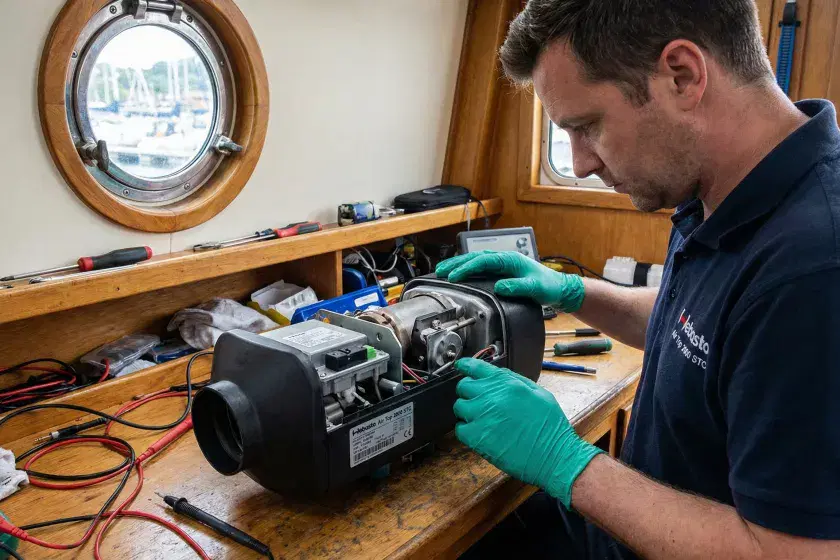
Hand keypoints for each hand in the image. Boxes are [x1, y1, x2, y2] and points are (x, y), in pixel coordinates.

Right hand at [435, 251, 584, 311]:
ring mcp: (503, 264)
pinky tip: (460, 274)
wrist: (559, 288)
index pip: (483, 261)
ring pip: (476, 261)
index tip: (454, 276)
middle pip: (476, 258)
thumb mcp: (535, 288)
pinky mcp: (503, 271)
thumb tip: (499, 287)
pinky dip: (468, 269)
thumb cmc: (549, 287)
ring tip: (444, 271)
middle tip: (440, 271)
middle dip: (456, 263)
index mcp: (511, 260)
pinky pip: (481, 267)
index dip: (467, 268)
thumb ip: (517, 287)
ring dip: (460, 265)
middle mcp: (505, 259)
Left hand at [453, 358, 602, 506]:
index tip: (461, 366)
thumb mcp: (539, 393)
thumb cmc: (550, 427)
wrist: (554, 456)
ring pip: (459, 407)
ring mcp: (482, 416)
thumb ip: (515, 381)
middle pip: (464, 386)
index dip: (466, 365)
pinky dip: (466, 430)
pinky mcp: (477, 437)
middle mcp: (491, 396)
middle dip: (469, 391)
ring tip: (481, 419)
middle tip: (478, 401)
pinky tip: (479, 433)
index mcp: (507, 383)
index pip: (475, 367)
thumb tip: (498, 374)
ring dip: (467, 411)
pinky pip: (460, 429)